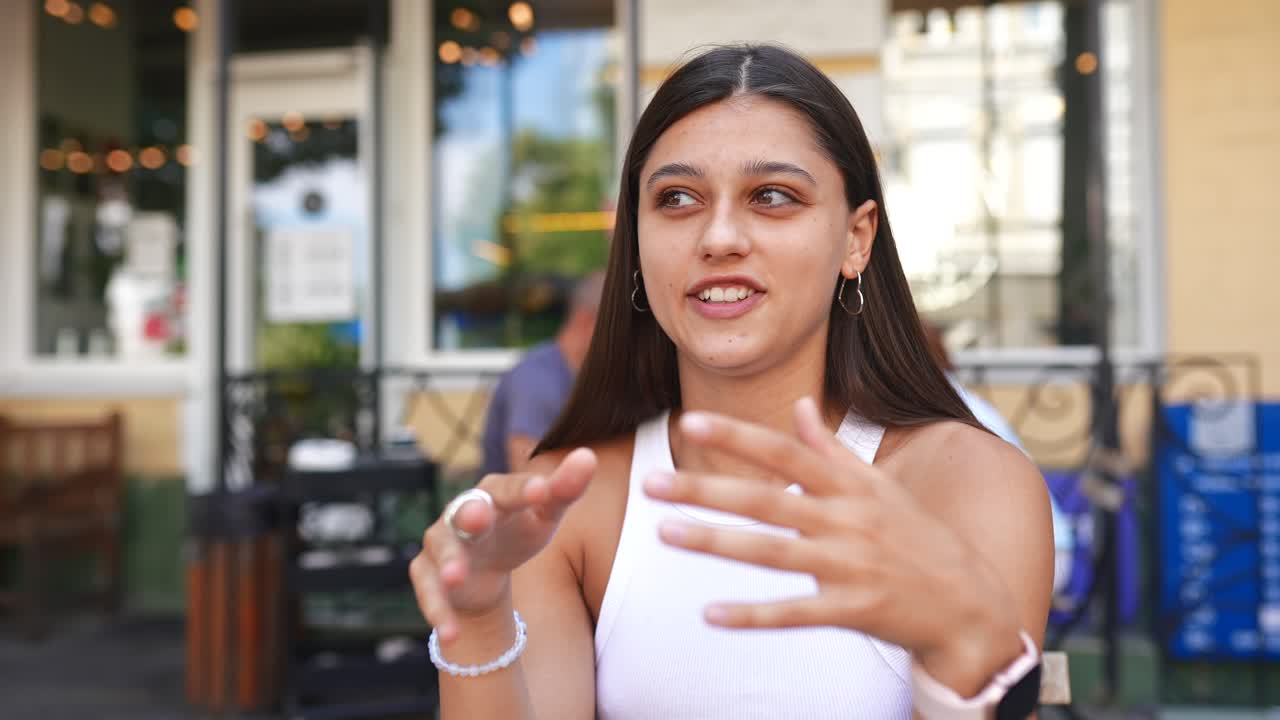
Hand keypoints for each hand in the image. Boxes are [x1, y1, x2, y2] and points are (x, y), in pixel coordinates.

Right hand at [410, 448, 595, 642]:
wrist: (483, 574)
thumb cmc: (516, 534)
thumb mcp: (544, 516)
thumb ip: (564, 490)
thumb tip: (588, 456)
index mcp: (494, 493)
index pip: (509, 488)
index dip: (524, 490)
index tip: (543, 490)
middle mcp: (462, 512)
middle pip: (464, 510)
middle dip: (470, 514)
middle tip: (479, 517)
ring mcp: (442, 542)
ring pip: (442, 549)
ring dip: (449, 563)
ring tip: (456, 578)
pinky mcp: (426, 574)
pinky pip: (428, 591)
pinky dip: (438, 611)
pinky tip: (451, 633)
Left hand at [641, 398, 1019, 676]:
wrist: (970, 604)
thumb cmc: (917, 538)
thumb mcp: (881, 487)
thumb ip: (834, 449)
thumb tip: (799, 407)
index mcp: (850, 485)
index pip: (785, 452)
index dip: (738, 437)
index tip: (690, 421)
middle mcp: (847, 520)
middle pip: (766, 501)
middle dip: (705, 490)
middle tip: (651, 484)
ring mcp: (850, 565)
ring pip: (772, 553)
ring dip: (716, 543)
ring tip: (665, 534)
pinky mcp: (854, 610)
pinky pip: (795, 614)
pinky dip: (753, 615)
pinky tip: (710, 614)